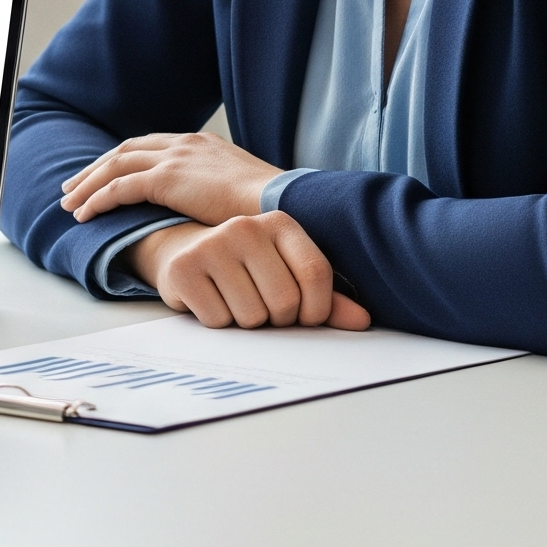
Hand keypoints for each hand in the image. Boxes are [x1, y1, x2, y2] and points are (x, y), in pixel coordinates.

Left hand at [63, 130, 282, 227]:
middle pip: (125, 150)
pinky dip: (97, 200)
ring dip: (88, 185)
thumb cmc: (270, 206)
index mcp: (201, 143)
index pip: (149, 146)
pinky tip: (85, 216)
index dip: (123, 160)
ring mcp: (174, 158)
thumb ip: (218, 191)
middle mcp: (183, 144)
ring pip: (115, 167)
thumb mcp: (240, 190)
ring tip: (70, 204)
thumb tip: (209, 210)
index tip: (104, 174)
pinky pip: (119, 188)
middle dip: (96, 168)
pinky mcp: (166, 178)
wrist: (284, 202)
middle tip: (74, 186)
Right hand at [130, 217, 370, 329]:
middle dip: (277, 320)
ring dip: (245, 323)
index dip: (316, 309)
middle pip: (284, 301)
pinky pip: (218, 320)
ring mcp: (211, 244)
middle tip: (261, 307)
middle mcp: (245, 226)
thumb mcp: (288, 278)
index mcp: (280, 223)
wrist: (187, 256)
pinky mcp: (184, 267)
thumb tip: (362, 321)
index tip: (305, 317)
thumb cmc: (248, 272)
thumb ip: (325, 300)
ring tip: (234, 301)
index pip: (316, 274)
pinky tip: (210, 300)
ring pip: (251, 316)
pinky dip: (217, 322)